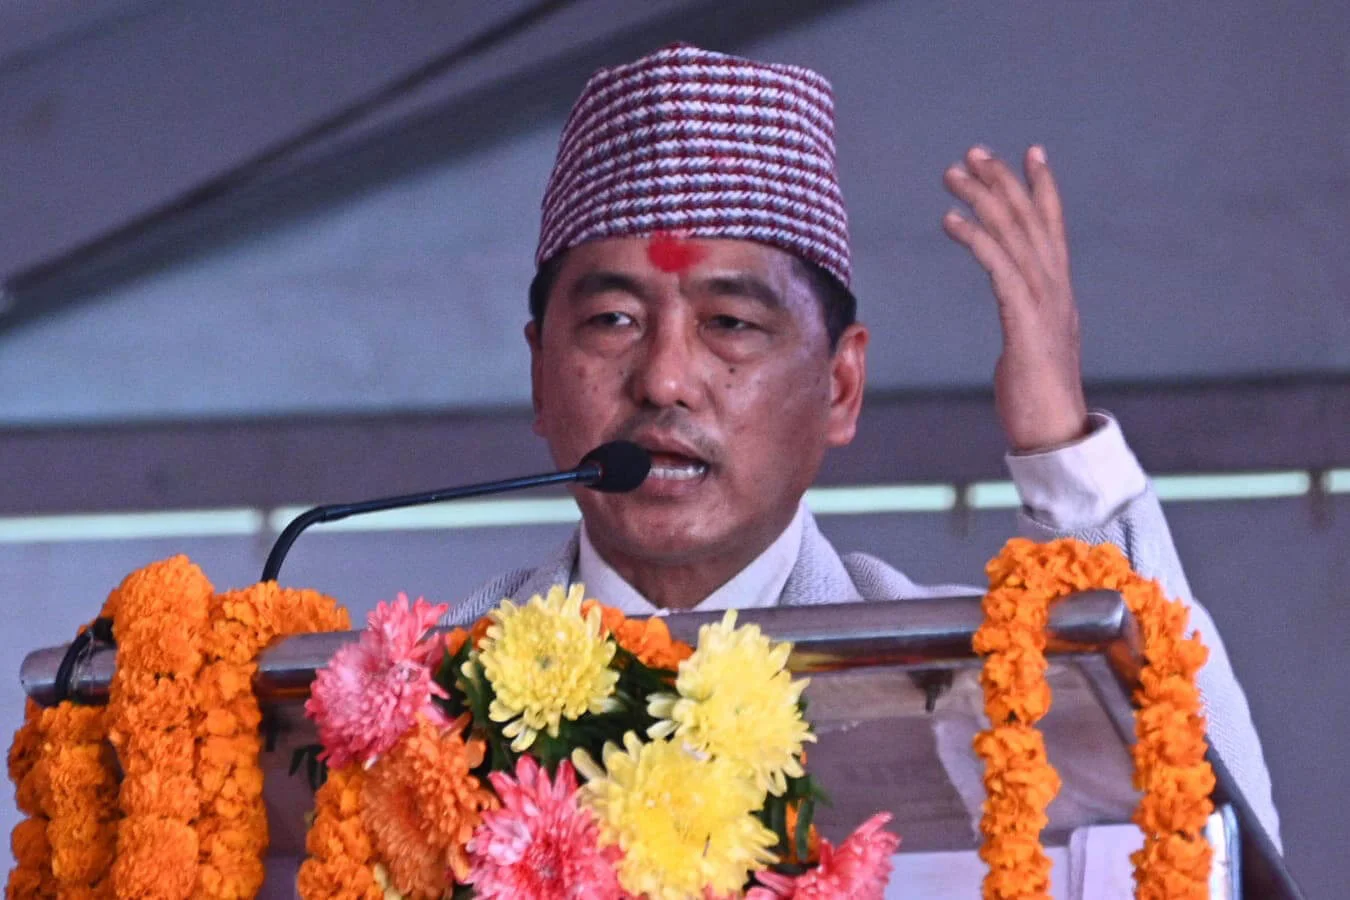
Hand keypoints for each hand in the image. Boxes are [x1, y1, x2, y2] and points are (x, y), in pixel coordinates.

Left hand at [941, 145, 1088, 451]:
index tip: (1030, 152)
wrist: (1056, 434)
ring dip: (982, 199)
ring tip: (952, 174)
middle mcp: (1056, 289)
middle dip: (1003, 181)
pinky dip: (976, 239)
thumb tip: (1022, 320)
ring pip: (1013, 235)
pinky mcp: (1025, 322)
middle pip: (1029, 220)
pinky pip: (998, 267)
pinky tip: (951, 220)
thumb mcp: (1034, 349)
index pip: (1052, 228)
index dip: (1042, 188)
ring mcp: (1044, 303)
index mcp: (1058, 293)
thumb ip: (1029, 325)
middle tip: (974, 152)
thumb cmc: (1040, 400)